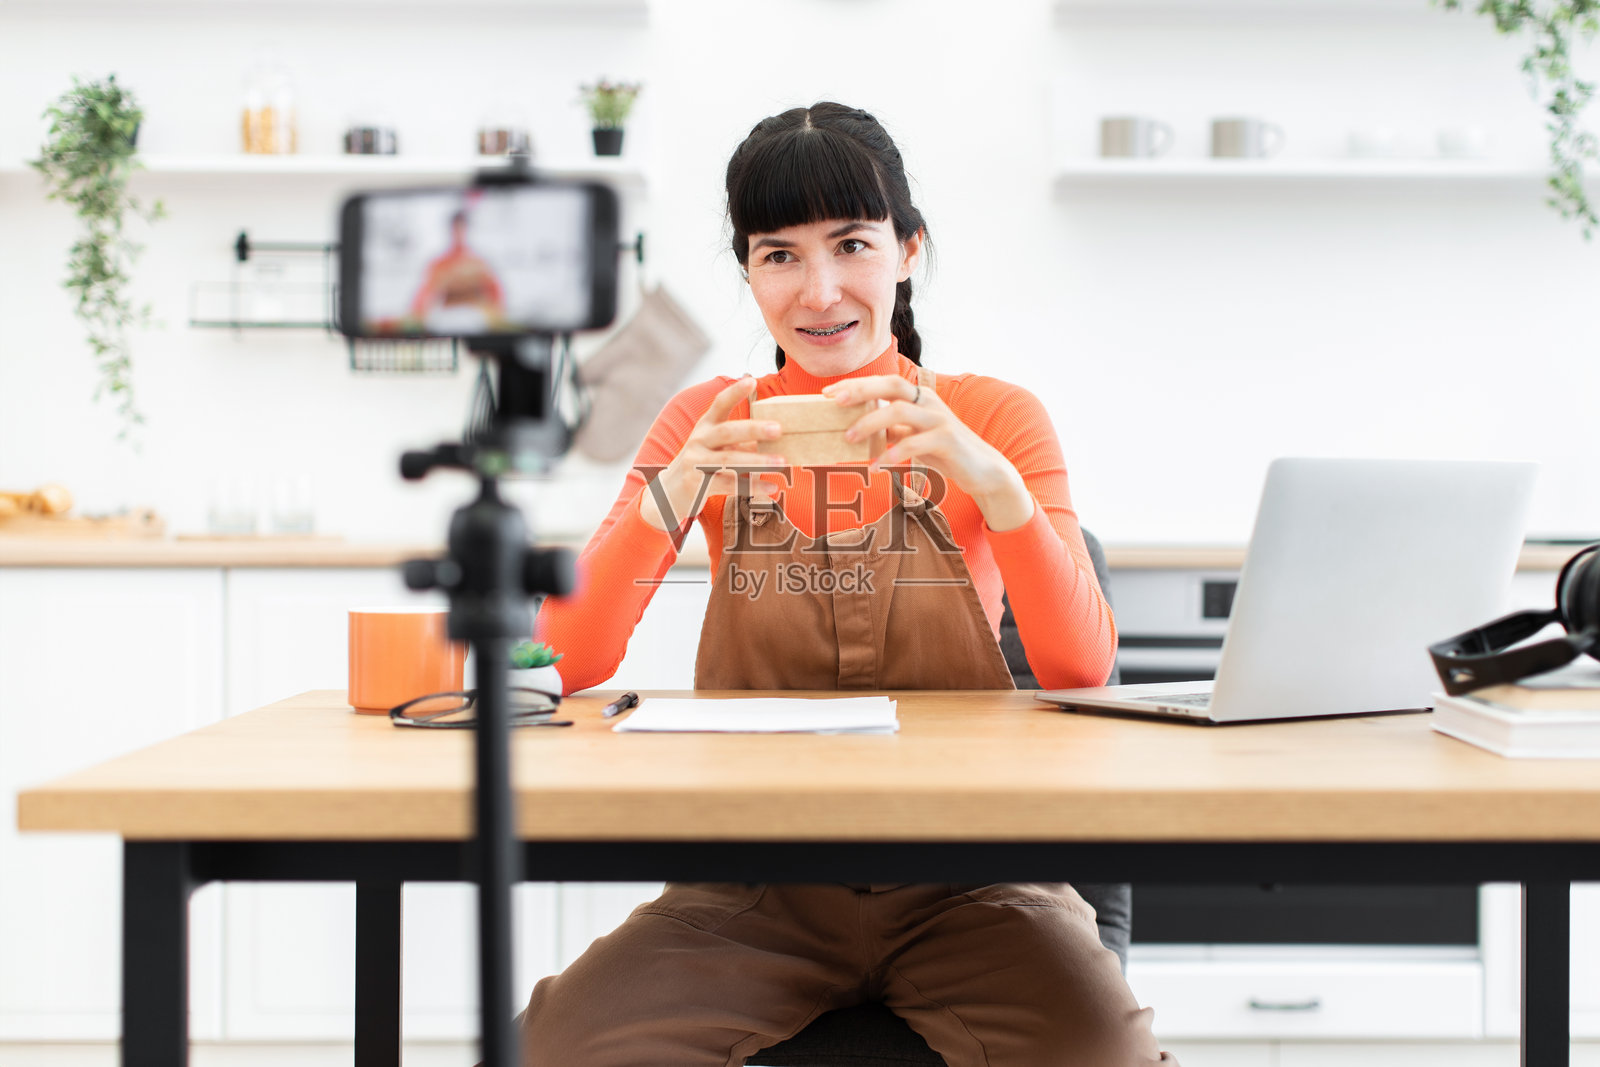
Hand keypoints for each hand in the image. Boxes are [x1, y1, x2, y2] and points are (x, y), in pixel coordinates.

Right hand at [639, 377, 785, 532]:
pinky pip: (729, 485)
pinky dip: (752, 486)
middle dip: (754, 429)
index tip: (751, 380)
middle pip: (727, 432)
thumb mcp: (718, 445)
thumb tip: (780, 437)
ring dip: (757, 461)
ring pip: (728, 460)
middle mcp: (699, 440)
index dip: (735, 392)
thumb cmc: (703, 461)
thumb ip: (743, 440)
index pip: (720, 404)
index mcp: (706, 425)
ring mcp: (696, 462)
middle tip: (779, 429)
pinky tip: (771, 488)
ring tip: (781, 463)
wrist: (671, 490)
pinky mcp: (698, 484)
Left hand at [821, 375, 1034, 531]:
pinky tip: (878, 465)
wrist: (984, 470)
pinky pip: (916, 443)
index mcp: (919, 397)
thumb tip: (855, 430)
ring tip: (849, 438)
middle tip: (834, 403)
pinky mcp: (948, 440)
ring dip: (871, 423)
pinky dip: (893, 453)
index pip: (883, 382)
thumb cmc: (944, 452)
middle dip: (861, 391)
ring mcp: (940, 419)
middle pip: (892, 386)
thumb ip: (890, 431)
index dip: (855, 385)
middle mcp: (929, 402)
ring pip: (900, 411)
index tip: (827, 393)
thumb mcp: (912, 438)